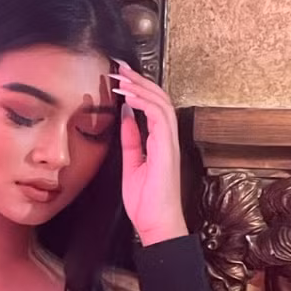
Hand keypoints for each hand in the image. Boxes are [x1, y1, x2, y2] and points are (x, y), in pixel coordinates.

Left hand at [112, 61, 189, 247]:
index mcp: (161, 142)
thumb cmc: (147, 203)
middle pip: (159, 98)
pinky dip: (143, 102)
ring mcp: (170, 143)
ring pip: (161, 102)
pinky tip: (128, 95)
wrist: (156, 225)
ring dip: (141, 86)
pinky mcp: (167, 148)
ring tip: (122, 76)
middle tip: (120, 66)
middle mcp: (168, 139)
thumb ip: (131, 140)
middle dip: (139, 79)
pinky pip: (158, 116)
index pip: (153, 106)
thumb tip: (125, 117)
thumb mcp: (132, 164)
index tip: (121, 76)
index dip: (139, 88)